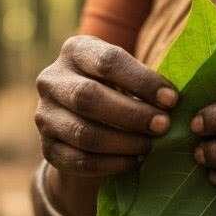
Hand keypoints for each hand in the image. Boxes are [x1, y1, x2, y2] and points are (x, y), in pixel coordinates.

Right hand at [34, 36, 177, 178]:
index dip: (142, 81)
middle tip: (163, 126)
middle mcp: (51, 80)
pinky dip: (110, 164)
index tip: (172, 100)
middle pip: (88, 97)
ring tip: (149, 146)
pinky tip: (133, 162)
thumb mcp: (125, 74)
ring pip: (83, 133)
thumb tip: (172, 103)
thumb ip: (144, 83)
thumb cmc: (115, 88)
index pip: (108, 61)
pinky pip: (78, 160)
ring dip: (123, 143)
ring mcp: (44, 115)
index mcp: (75, 51)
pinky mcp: (47, 147)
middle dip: (132, 114)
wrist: (81, 118)